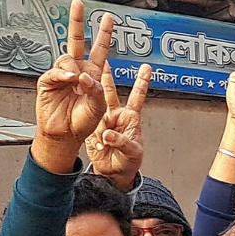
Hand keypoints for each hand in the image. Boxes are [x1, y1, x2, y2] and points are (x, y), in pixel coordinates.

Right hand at [33, 0, 112, 171]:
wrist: (65, 135)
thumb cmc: (83, 122)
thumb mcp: (97, 108)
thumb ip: (94, 90)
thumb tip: (82, 74)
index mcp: (92, 74)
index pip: (99, 50)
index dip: (104, 35)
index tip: (109, 18)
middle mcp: (77, 70)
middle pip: (76, 41)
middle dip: (77, 22)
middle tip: (79, 4)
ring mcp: (62, 75)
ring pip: (67, 57)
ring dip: (74, 67)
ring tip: (77, 83)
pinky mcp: (48, 82)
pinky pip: (56, 71)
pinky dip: (63, 75)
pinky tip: (69, 80)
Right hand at [84, 62, 149, 190]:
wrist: (113, 173)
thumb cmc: (128, 162)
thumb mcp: (131, 153)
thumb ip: (121, 142)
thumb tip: (108, 134)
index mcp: (130, 119)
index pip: (137, 97)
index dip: (141, 83)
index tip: (146, 68)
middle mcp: (116, 116)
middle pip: (110, 93)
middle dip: (107, 78)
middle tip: (105, 63)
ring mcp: (103, 121)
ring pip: (95, 105)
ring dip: (92, 101)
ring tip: (94, 108)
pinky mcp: (92, 128)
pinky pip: (88, 121)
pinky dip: (90, 128)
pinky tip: (98, 141)